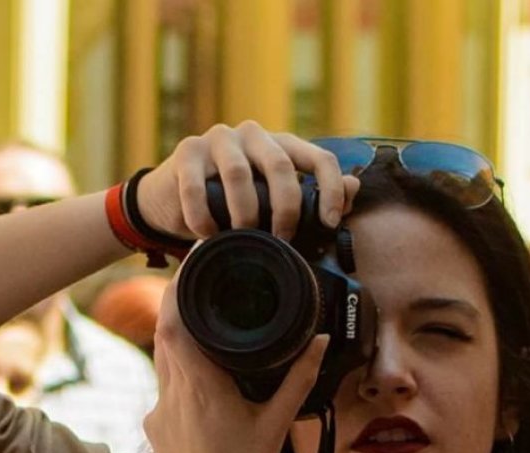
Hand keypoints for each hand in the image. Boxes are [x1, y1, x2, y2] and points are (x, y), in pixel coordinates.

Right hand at [135, 121, 359, 241]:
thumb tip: (353, 187)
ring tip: (242, 238)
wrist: (175, 197)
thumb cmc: (234, 202)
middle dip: (284, 208)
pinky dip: (204, 218)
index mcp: (283, 145)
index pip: (320, 157)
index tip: (328, 223)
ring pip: (238, 174)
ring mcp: (219, 139)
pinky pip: (197, 187)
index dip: (330, 190)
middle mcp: (254, 135)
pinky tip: (208, 235)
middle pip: (279, 166)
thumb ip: (313, 195)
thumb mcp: (274, 200)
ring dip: (243, 214)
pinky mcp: (187, 151)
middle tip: (281, 239)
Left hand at [143, 271, 329, 452]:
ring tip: (202, 327)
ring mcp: (157, 412)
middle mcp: (170, 394)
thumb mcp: (278, 421)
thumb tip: (319, 340)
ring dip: (178, 341)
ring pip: (160, 360)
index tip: (189, 267)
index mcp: (199, 386)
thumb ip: (300, 377)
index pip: (174, 322)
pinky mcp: (153, 429)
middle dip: (180, 309)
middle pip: (163, 334)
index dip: (177, 290)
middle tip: (200, 287)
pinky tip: (201, 380)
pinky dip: (178, 373)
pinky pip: (162, 387)